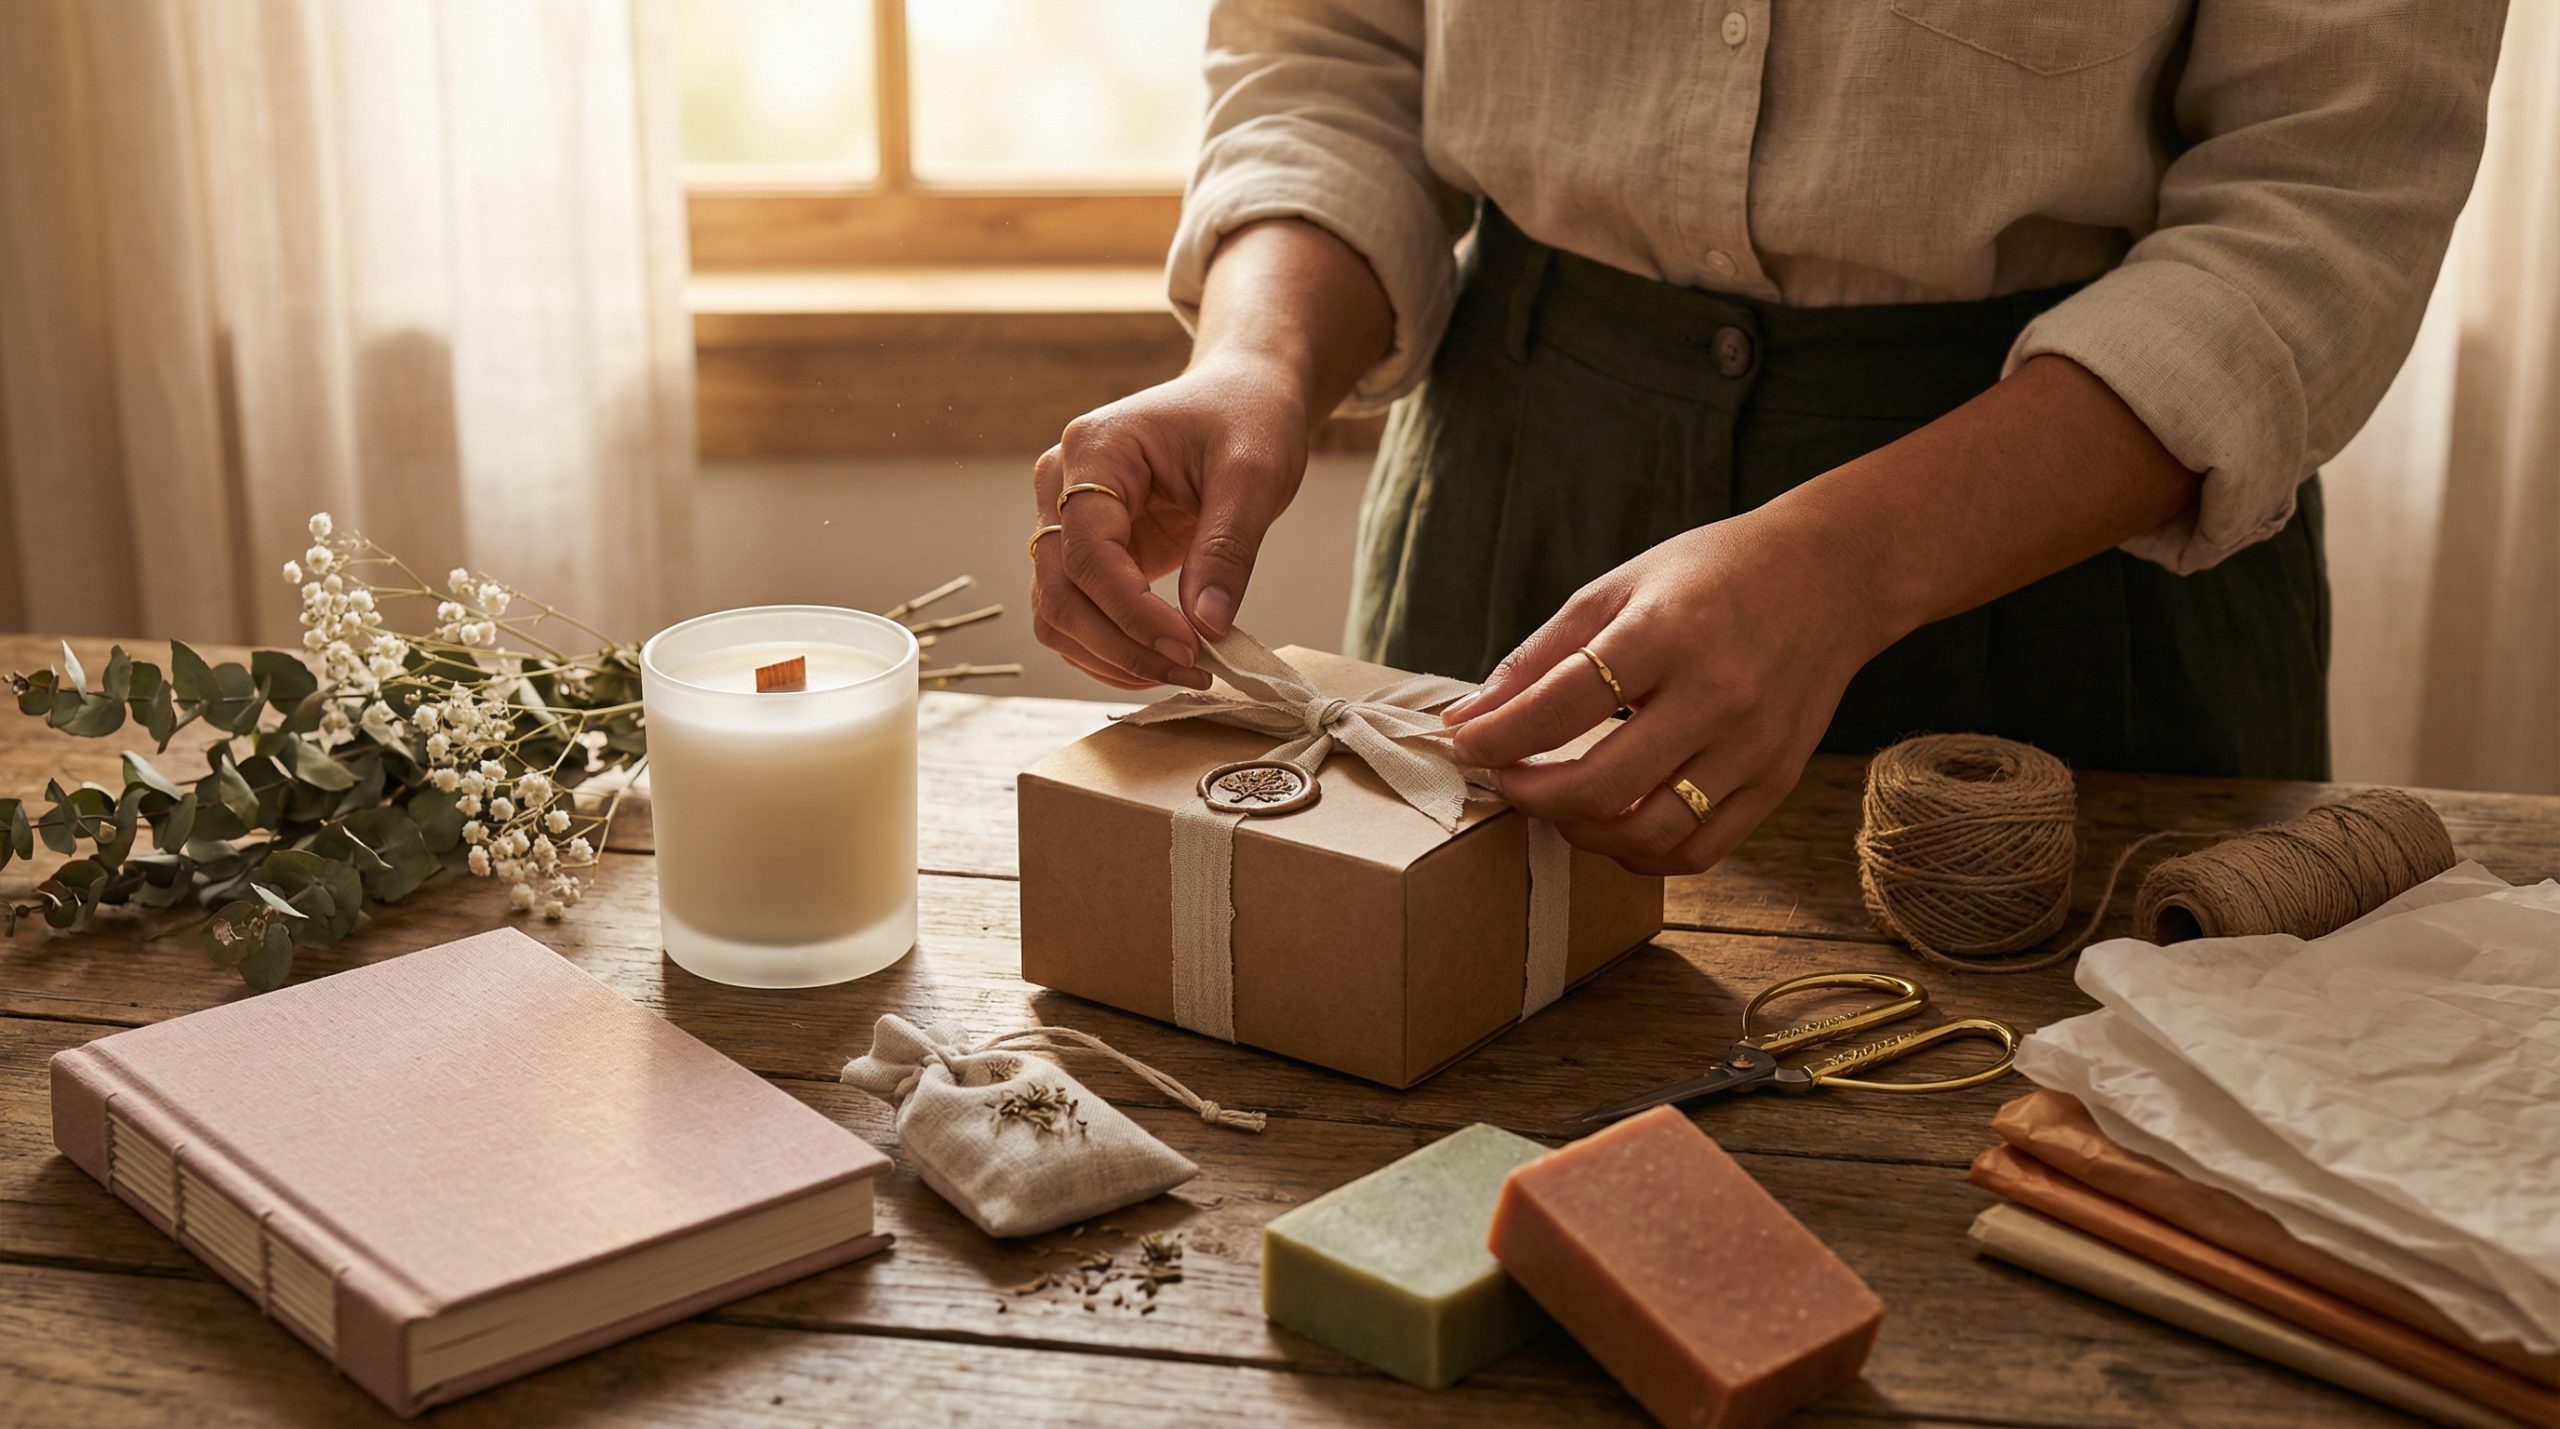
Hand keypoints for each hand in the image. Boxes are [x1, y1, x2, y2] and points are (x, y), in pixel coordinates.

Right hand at [1029, 354, 1308, 689]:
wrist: (1243, 397)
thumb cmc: (1248, 417)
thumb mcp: (1255, 474)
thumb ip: (1227, 548)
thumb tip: (1206, 627)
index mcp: (1094, 451)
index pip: (1089, 551)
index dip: (1132, 612)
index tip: (1190, 647)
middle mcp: (1061, 486)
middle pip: (1058, 590)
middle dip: (1119, 645)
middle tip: (1192, 672)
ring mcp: (1067, 521)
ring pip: (1056, 612)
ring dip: (1110, 658)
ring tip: (1183, 673)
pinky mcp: (1087, 552)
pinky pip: (1077, 615)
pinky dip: (1112, 650)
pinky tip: (1163, 661)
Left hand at [1444, 507, 1901, 874]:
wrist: (1830, 578)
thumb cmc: (1712, 575)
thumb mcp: (1617, 589)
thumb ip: (1540, 657)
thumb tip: (1468, 717)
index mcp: (1667, 633)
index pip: (1560, 707)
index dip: (1497, 738)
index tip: (1465, 746)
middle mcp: (1717, 696)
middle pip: (1600, 786)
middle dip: (1530, 795)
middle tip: (1505, 779)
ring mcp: (1752, 747)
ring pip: (1648, 833)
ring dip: (1581, 832)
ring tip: (1556, 802)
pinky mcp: (1776, 781)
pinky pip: (1698, 851)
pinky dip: (1641, 854)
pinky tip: (1614, 823)